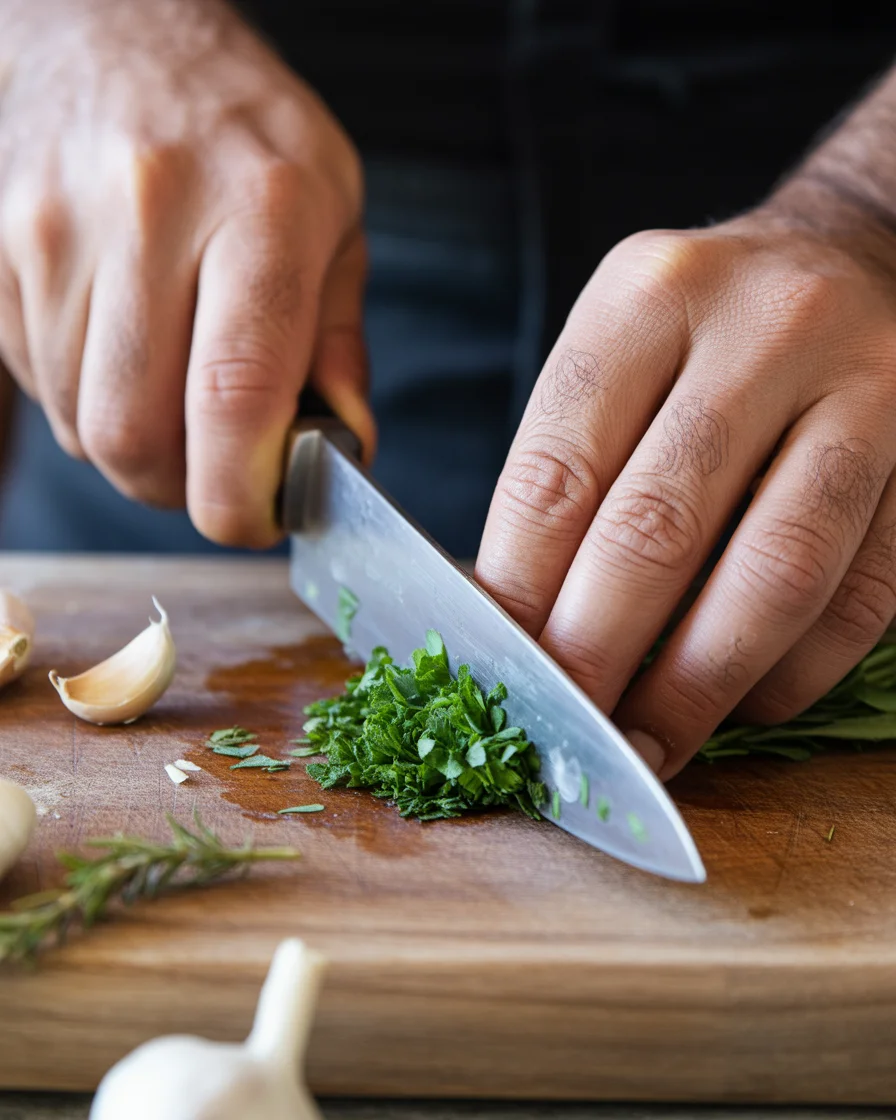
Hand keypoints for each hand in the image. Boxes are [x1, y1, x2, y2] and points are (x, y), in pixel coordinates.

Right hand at [0, 0, 373, 546]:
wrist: (115, 34)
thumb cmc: (245, 137)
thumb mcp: (334, 218)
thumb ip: (338, 340)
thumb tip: (341, 446)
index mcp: (261, 210)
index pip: (234, 393)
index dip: (238, 492)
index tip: (254, 518)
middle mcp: (150, 213)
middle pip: (136, 433)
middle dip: (179, 487)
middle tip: (212, 471)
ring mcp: (56, 228)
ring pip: (81, 422)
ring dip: (133, 446)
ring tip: (172, 394)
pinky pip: (38, 382)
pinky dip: (84, 402)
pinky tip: (121, 353)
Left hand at [476, 213, 895, 777]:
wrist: (856, 254)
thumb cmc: (707, 328)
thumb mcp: (619, 350)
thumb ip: (573, 468)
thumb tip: (518, 624)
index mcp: (646, 299)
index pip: (558, 475)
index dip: (519, 597)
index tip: (501, 674)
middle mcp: (761, 329)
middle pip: (657, 529)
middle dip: (600, 656)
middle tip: (567, 734)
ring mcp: (865, 388)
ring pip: (774, 571)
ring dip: (699, 684)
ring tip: (649, 745)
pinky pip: (863, 596)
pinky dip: (794, 671)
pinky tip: (743, 703)